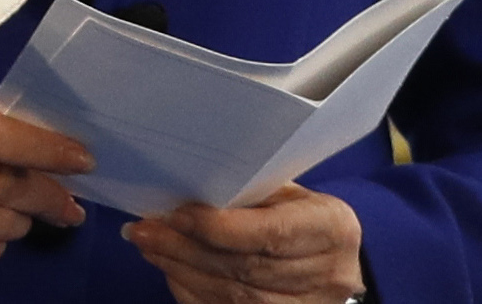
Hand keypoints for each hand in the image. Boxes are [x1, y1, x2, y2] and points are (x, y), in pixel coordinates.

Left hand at [126, 181, 364, 299]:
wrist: (338, 260)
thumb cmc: (301, 214)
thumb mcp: (288, 192)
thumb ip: (249, 192)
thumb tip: (185, 189)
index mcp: (332, 228)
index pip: (270, 233)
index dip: (217, 228)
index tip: (173, 215)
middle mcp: (329, 273)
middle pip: (246, 268)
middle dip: (185, 249)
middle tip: (143, 231)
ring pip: (236, 296)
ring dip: (182, 271)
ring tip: (148, 248)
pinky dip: (194, 293)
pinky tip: (170, 272)